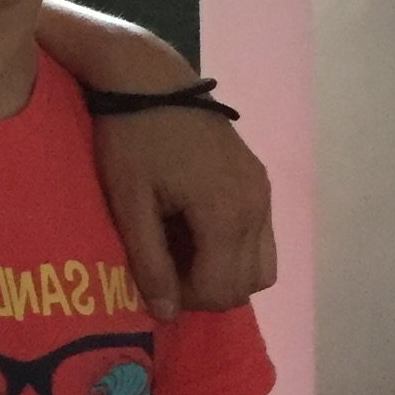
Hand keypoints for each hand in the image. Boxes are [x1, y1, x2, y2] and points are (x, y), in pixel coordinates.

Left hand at [91, 100, 276, 316]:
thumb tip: (166, 314)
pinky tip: (196, 229)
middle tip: (167, 268)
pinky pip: (262, 235)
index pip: (221, 290)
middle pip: (248, 284)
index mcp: (226, 213)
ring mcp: (263, 190)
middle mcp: (257, 206)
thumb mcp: (130, 202)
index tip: (154, 280)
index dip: (186, 299)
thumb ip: (150, 261)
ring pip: (262, 265)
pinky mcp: (260, 178)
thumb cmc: (130, 139)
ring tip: (182, 250)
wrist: (150, 79)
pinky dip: (235, 247)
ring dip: (225, 271)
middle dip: (207, 289)